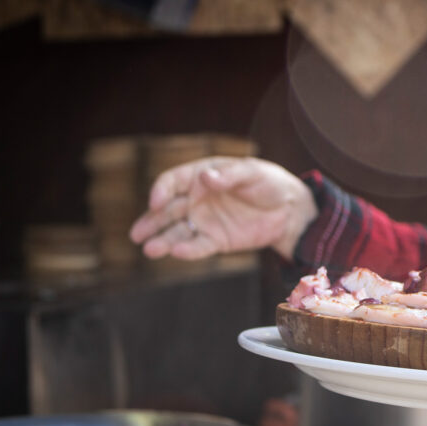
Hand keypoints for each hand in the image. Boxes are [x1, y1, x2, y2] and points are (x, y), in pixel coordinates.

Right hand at [130, 157, 317, 259]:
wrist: (290, 210)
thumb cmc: (269, 183)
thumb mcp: (252, 172)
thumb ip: (229, 175)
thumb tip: (205, 177)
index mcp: (201, 175)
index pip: (172, 181)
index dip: (161, 191)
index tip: (155, 202)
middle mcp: (197, 199)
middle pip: (167, 210)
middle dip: (151, 221)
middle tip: (136, 234)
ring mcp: (205, 221)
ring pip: (178, 231)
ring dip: (163, 240)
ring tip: (149, 250)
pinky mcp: (216, 240)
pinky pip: (198, 246)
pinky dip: (187, 251)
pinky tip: (175, 253)